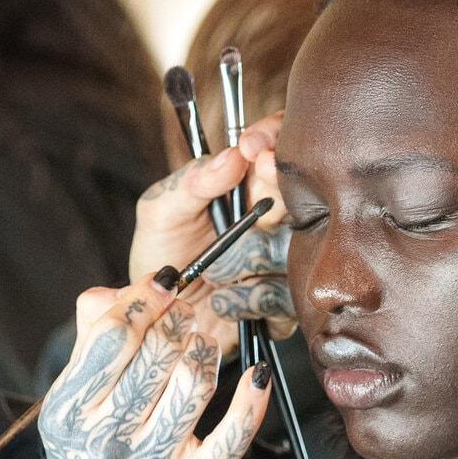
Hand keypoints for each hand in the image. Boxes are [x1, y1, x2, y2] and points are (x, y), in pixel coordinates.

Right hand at [39, 273, 271, 458]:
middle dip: (177, 320)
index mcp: (66, 413)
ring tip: (200, 343)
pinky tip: (258, 375)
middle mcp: (104, 443)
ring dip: (204, 351)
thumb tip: (132, 290)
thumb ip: (93, 332)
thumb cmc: (90, 440)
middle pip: (154, 356)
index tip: (163, 282)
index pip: (111, 338)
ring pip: (194, 385)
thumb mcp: (72, 391)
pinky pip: (232, 439)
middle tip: (184, 312)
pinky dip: (251, 402)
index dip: (143, 299)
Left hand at [128, 113, 296, 342]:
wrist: (159, 320)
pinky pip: (282, 294)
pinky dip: (244, 300)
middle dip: (258, 212)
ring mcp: (287, 258)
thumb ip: (191, 182)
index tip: (252, 149)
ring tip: (212, 274)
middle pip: (298, 195)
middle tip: (231, 224)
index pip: (279, 145)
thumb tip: (232, 157)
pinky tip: (223, 301)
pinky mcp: (289, 301)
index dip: (274, 138)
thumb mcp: (161, 213)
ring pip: (287, 248)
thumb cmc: (161, 257)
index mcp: (249, 184)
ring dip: (242, 263)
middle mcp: (277, 217)